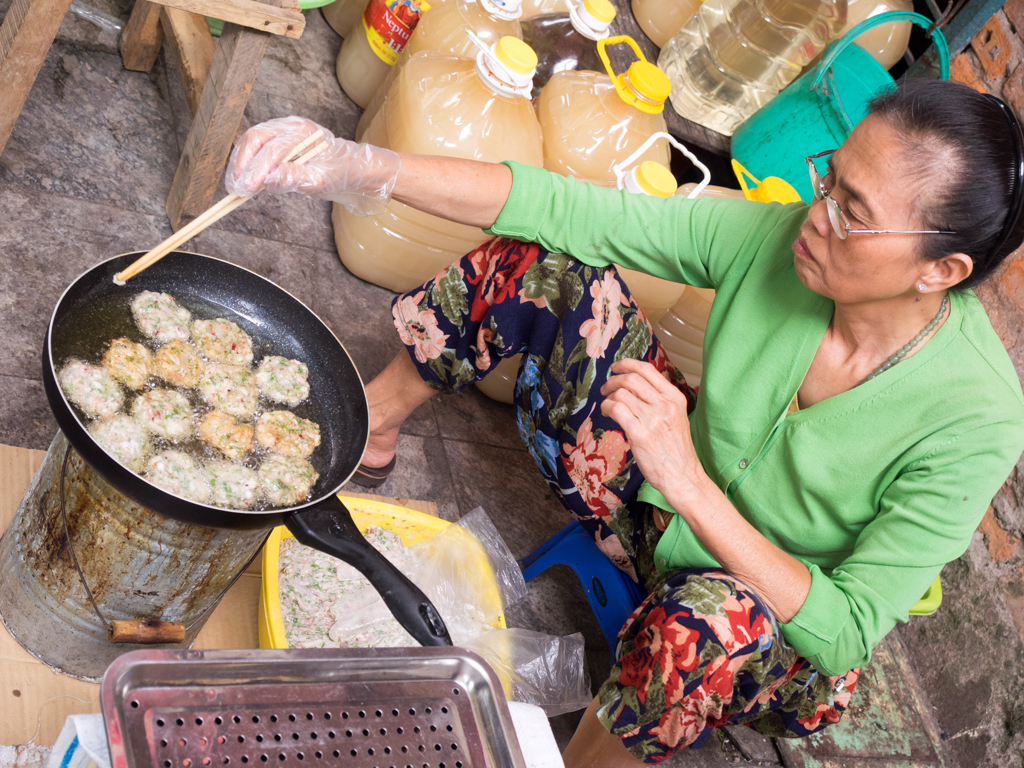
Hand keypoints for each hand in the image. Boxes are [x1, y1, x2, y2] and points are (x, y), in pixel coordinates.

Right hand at [225, 116, 400, 214]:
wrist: (348, 168)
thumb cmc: (338, 174)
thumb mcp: (319, 181)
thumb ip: (292, 178)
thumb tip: (265, 180)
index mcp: (304, 133)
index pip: (272, 148)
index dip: (256, 169)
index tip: (246, 189)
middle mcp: (290, 125)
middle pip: (255, 138)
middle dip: (242, 164)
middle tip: (235, 189)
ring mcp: (282, 128)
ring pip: (250, 140)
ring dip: (240, 163)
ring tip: (236, 187)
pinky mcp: (276, 137)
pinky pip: (254, 146)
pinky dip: (246, 162)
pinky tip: (245, 179)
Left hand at [599, 358, 704, 497]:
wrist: (683, 476)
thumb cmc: (676, 450)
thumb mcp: (676, 417)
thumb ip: (660, 400)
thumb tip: (636, 386)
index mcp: (675, 398)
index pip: (647, 369)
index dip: (627, 364)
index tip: (617, 367)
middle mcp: (665, 405)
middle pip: (631, 378)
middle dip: (613, 379)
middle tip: (606, 387)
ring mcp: (653, 419)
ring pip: (621, 393)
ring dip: (608, 396)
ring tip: (606, 404)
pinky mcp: (640, 434)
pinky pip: (616, 409)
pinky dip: (606, 407)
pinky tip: (607, 413)